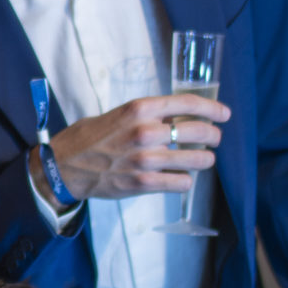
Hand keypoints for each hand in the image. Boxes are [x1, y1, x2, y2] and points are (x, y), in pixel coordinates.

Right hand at [44, 95, 228, 203]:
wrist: (64, 166)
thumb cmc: (90, 138)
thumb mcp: (119, 114)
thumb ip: (147, 116)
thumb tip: (177, 118)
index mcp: (140, 108)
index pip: (189, 104)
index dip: (213, 108)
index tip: (224, 114)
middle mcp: (146, 131)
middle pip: (199, 131)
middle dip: (213, 136)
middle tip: (214, 139)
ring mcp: (146, 159)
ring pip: (197, 160)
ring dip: (204, 161)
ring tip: (202, 161)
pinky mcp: (143, 183)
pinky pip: (182, 182)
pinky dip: (185, 180)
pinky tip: (180, 177)